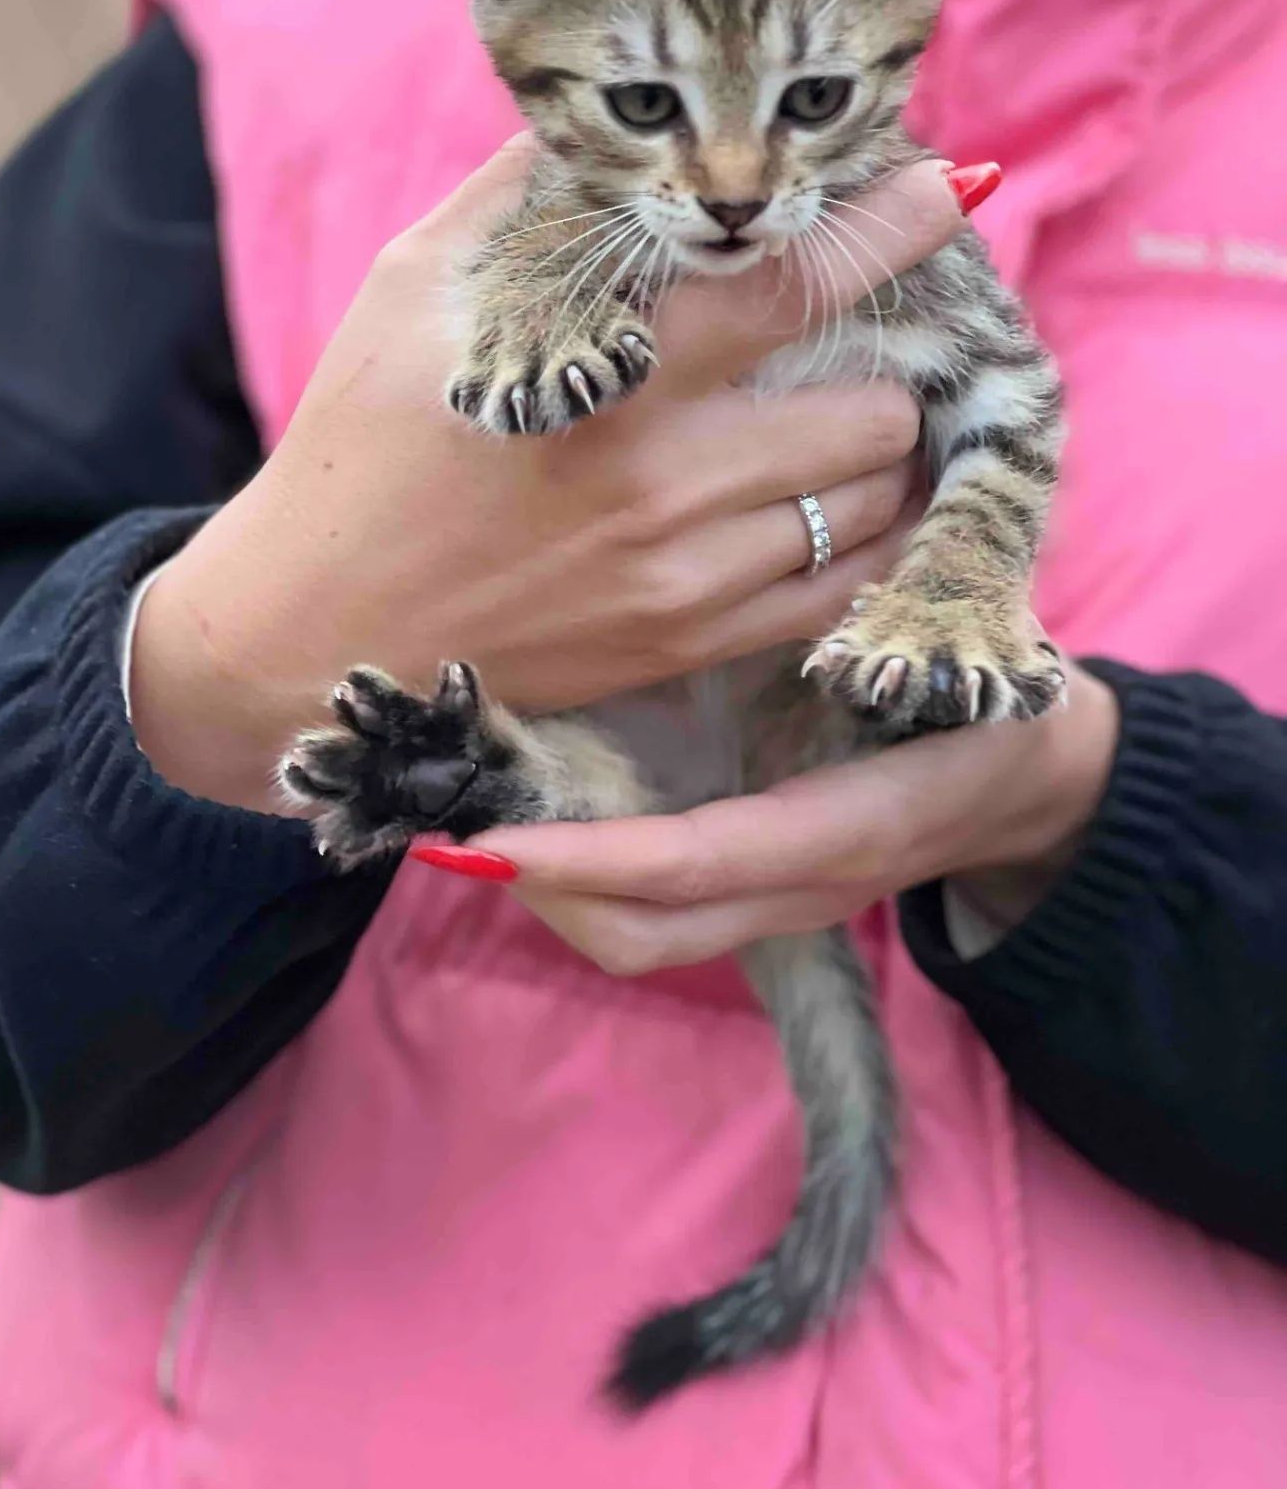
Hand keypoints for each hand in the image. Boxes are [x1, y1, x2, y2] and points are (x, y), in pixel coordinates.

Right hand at [131, 138, 969, 810]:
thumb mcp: (410, 298)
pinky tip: (830, 508)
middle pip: (875, 411)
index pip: (791, 284)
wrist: (314, 633)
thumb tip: (597, 131)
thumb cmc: (356, 453)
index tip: (946, 190)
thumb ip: (516, 203)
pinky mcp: (686, 649)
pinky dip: (860, 542)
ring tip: (840, 425)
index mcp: (608, 380)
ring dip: (878, 457)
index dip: (887, 229)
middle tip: (853, 347)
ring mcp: (687, 581)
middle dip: (881, 365)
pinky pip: (837, 594)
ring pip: (873, 506)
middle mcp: (668, 486)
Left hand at [461, 666, 1119, 973]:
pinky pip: (655, 917)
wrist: (1032, 779)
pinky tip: (540, 822)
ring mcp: (782, 904)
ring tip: (478, 827)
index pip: (704, 861)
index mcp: (852, 824)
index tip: (496, 838)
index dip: (597, 857)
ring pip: (642, 940)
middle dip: (549, 893)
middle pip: (651, 934)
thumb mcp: (953, 652)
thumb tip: (792, 548)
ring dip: (555, 897)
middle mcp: (806, 886)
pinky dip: (585, 885)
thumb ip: (879, 623)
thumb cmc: (989, 689)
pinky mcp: (759, 894)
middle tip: (457, 828)